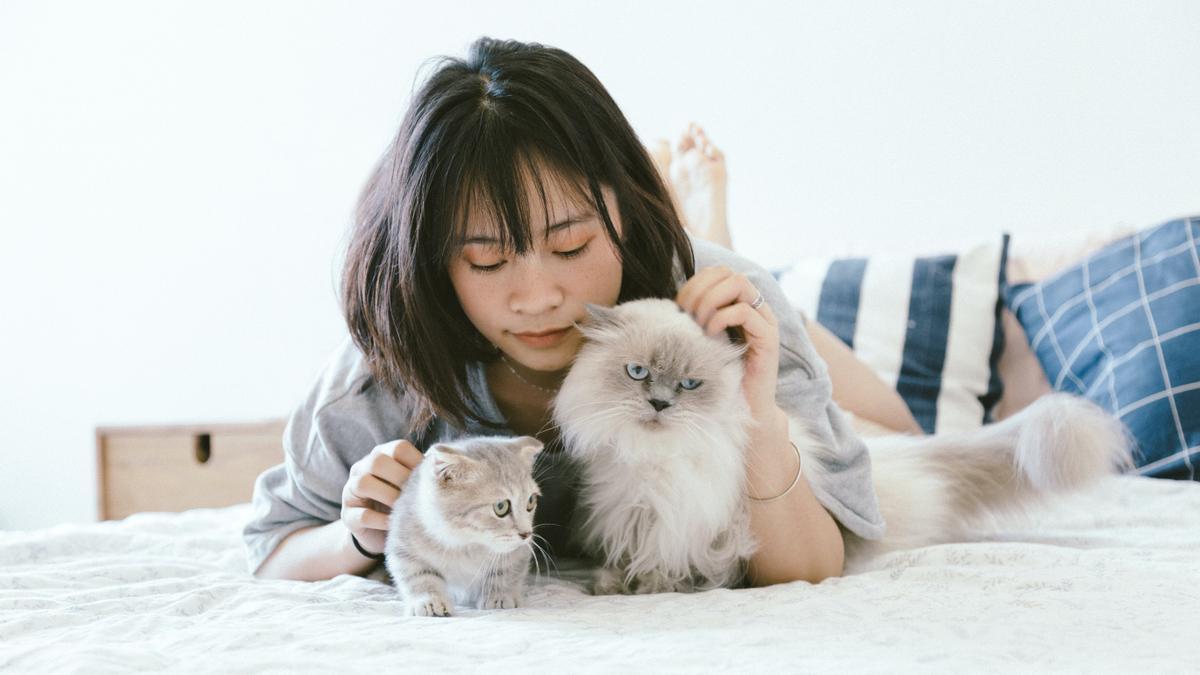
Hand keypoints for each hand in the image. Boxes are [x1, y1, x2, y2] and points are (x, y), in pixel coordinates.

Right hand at [341, 440, 423, 556]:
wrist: (379, 532)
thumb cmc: (401, 502)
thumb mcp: (410, 485)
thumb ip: (421, 475)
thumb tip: (444, 471)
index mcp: (381, 455)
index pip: (398, 448)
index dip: (416, 462)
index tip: (428, 480)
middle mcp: (362, 468)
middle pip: (377, 461)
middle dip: (400, 478)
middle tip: (415, 495)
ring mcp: (350, 491)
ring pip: (363, 484)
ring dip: (388, 496)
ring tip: (403, 509)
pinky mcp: (347, 516)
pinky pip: (362, 514)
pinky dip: (381, 520)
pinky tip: (393, 524)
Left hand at [675, 266, 781, 419]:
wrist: (746, 408)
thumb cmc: (721, 375)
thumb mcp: (705, 340)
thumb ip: (696, 318)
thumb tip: (673, 302)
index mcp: (741, 304)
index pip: (719, 272)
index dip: (696, 282)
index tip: (680, 306)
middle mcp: (756, 307)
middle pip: (728, 273)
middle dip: (700, 289)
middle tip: (687, 315)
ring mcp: (764, 320)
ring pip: (738, 284)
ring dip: (710, 301)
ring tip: (699, 324)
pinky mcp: (768, 337)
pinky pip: (744, 312)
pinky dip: (721, 318)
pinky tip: (710, 335)